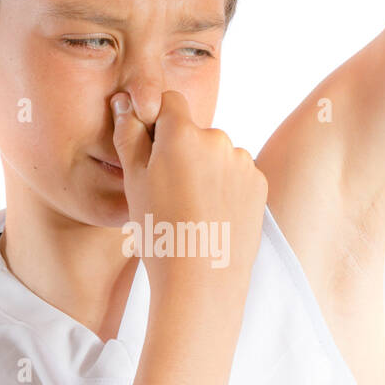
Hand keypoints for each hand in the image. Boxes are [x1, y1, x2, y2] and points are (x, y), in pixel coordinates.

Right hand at [110, 90, 267, 302]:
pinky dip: (225, 188)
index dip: (157, 122)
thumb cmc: (160, 233)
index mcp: (182, 133)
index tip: (151, 152)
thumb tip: (124, 103)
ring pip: (216, 155)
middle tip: (168, 193)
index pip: (169, 102)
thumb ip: (129, 136)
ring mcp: (242, 161)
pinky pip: (236, 175)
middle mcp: (218, 138)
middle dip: (182, 151)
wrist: (201, 282)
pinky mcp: (259, 184)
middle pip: (194, 132)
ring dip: (205, 171)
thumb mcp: (134, 183)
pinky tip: (213, 216)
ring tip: (192, 211)